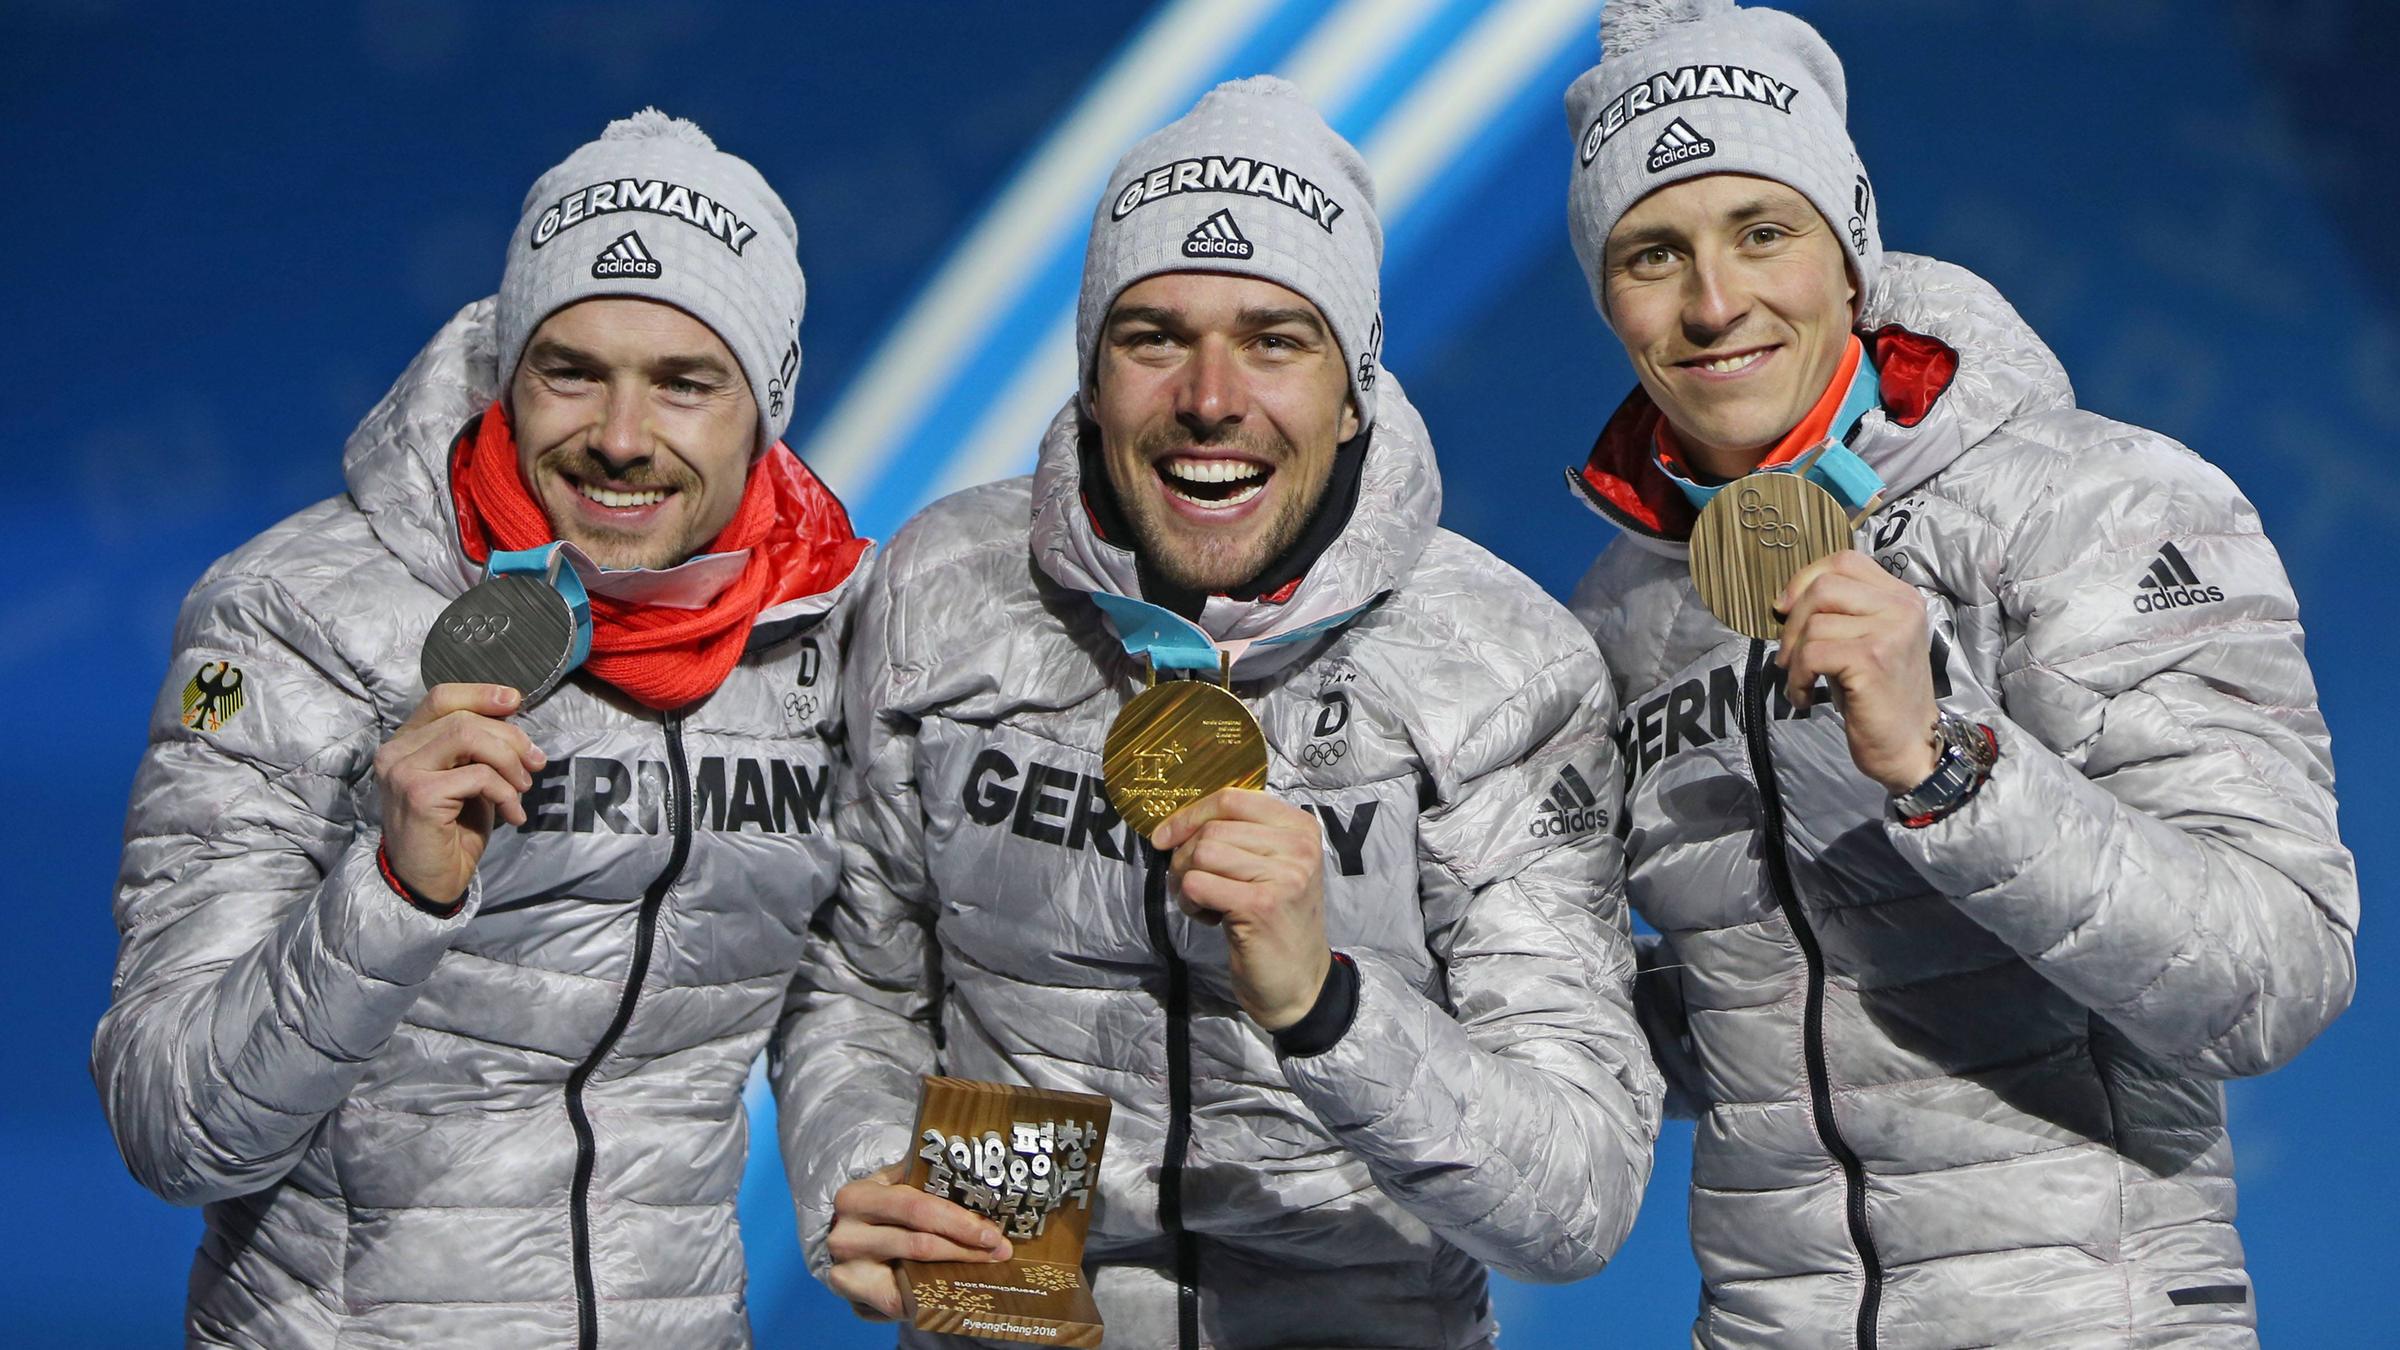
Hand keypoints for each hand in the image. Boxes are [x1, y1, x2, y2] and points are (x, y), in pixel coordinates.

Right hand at [372, 683, 543, 904]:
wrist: (430, 881)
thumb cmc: (452, 831)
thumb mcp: (470, 779)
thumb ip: (479, 747)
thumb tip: (512, 712)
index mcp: (406, 742)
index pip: (441, 697)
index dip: (481, 694)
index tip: (515, 702)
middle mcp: (396, 751)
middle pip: (464, 718)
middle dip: (510, 737)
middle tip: (536, 763)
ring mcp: (403, 772)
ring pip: (469, 737)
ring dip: (509, 761)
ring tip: (523, 787)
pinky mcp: (419, 794)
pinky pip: (478, 776)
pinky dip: (505, 792)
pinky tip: (513, 815)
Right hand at [827, 1162, 1012, 1320]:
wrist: (843, 1243)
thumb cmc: (877, 1212)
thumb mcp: (891, 1187)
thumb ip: (923, 1180)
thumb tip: (982, 1182)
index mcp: (858, 1196)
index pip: (917, 1206)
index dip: (958, 1220)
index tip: (992, 1230)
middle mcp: (847, 1233)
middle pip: (920, 1242)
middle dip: (967, 1246)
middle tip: (999, 1249)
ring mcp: (847, 1267)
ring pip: (916, 1269)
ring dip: (957, 1267)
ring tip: (987, 1264)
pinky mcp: (854, 1295)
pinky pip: (902, 1298)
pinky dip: (933, 1293)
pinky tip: (955, 1288)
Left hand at [1152, 788, 1332, 1031]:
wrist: (1299, 981)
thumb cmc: (1277, 922)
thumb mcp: (1271, 868)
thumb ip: (1241, 837)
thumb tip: (1179, 822)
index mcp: (1300, 828)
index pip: (1232, 798)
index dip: (1190, 815)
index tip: (1165, 837)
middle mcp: (1298, 846)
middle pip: (1213, 828)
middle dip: (1185, 856)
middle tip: (1191, 886)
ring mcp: (1283, 875)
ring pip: (1202, 852)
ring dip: (1186, 880)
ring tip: (1203, 903)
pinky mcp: (1260, 904)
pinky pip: (1198, 883)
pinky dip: (1190, 901)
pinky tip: (1210, 918)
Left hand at [1775, 550, 1940, 793]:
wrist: (1909, 746)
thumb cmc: (1880, 696)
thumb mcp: (1867, 641)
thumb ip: (1843, 612)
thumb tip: (1788, 600)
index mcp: (1902, 596)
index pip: (1845, 561)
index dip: (1806, 579)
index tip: (1786, 609)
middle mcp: (1901, 607)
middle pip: (1824, 586)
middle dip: (1792, 622)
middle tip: (1788, 658)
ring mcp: (1889, 631)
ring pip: (1814, 623)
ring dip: (1793, 658)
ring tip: (1801, 683)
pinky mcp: (1872, 658)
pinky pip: (1812, 653)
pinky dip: (1798, 678)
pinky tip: (1805, 697)